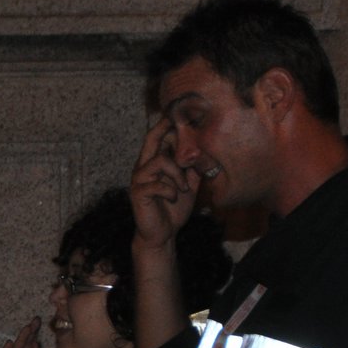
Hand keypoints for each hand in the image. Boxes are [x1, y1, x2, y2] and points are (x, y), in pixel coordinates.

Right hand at [129, 115, 200, 251]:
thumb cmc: (173, 209)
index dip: (168, 123)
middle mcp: (143, 167)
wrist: (161, 234)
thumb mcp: (189, 184)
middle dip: (171, 134)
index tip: (182, 113)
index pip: (158, 135)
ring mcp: (139, 180)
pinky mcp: (138, 194)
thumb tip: (208, 150)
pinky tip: (173, 198)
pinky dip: (170, 191)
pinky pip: (157, 184)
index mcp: (153, 162)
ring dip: (177, 173)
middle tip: (186, 134)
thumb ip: (194, 168)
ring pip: (160, 160)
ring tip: (183, 188)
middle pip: (152, 138)